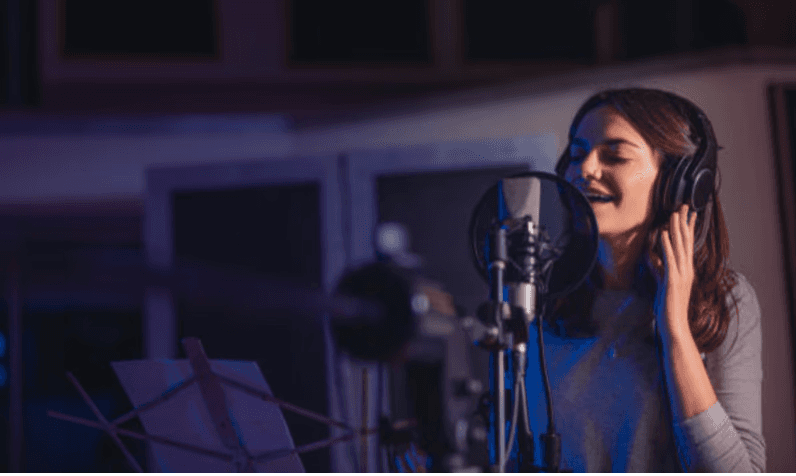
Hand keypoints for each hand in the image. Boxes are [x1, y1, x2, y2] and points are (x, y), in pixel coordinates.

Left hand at [648, 204, 696, 338]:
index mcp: (685, 270)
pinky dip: (666, 245)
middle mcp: (686, 270)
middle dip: (684, 223)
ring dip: (676, 229)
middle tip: (685, 205)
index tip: (689, 214)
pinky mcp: (672, 280)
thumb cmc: (667, 307)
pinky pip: (669, 259)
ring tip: (674, 213)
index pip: (688, 245)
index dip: (688, 228)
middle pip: (686, 242)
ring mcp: (681, 275)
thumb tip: (653, 257)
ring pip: (679, 247)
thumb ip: (658, 269)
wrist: (674, 326)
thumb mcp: (662, 283)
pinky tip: (664, 233)